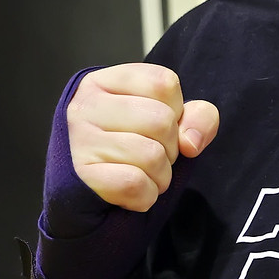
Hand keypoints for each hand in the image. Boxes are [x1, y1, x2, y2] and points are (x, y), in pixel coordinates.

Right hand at [64, 64, 218, 213]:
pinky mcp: (81, 175)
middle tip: (149, 155)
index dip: (176, 110)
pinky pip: (134, 184)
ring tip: (141, 174)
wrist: (87, 195)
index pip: (164, 83)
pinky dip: (145, 196)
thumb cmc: (130, 150)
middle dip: (170, 148)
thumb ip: (198, 118)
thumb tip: (190, 142)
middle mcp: (86, 105)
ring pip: (151, 155)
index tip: (156, 126)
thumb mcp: (167, 122)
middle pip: (162, 121)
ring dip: (160, 176)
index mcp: (106, 81)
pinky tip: (130, 192)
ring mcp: (80, 139)